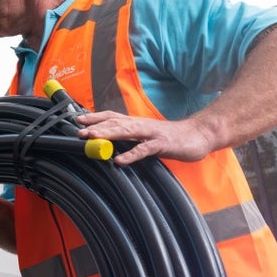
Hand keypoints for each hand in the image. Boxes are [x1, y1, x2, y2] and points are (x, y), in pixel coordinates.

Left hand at [75, 110, 214, 164]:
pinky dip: (131, 155)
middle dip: (96, 126)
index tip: (78, 120)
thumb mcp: (146, 135)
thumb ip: (129, 137)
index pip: (112, 116)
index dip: (95, 117)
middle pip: (115, 122)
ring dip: (108, 134)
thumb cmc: (169, 137)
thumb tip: (109, 142)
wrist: (198, 135)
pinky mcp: (162, 144)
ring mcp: (151, 133)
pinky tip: (120, 160)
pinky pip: (145, 149)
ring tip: (92, 138)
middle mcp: (141, 125)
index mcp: (136, 123)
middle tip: (79, 131)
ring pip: (126, 132)